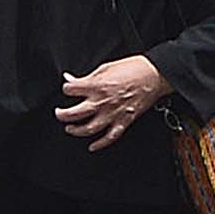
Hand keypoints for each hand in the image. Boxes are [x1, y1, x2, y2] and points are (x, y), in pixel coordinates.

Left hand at [56, 52, 171, 147]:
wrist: (155, 74)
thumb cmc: (133, 68)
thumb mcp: (105, 67)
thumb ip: (86, 77)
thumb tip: (70, 79)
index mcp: (96, 86)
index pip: (69, 90)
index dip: (66, 89)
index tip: (68, 89)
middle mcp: (102, 102)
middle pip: (73, 114)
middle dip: (62, 115)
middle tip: (59, 113)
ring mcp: (113, 113)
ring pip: (89, 128)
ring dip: (76, 131)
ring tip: (70, 128)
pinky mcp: (124, 121)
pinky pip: (110, 137)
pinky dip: (100, 144)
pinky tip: (92, 146)